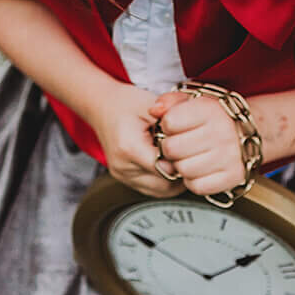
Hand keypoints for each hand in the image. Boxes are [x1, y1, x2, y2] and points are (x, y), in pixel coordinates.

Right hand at [85, 81, 182, 196]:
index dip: (184, 159)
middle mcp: (123, 167)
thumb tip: (194, 143)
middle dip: (182, 171)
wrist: (101, 107)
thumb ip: (172, 123)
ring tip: (181, 159)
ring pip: (162, 191)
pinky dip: (166, 181)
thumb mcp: (152, 105)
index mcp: (129, 148)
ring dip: (176, 179)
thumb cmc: (126, 103)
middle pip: (166, 184)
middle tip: (191, 155)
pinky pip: (154, 190)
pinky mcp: (125, 180)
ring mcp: (123, 176)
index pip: (166, 168)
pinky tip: (170, 164)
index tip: (192, 148)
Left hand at [146, 88, 246, 197]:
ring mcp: (230, 156)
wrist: (246, 133)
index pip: (169, 123)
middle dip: (171, 148)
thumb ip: (170, 101)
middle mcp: (223, 132)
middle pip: (172, 149)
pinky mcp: (234, 176)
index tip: (176, 126)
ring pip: (183, 169)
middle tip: (180, 145)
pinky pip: (197, 186)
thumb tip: (155, 110)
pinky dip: (194, 180)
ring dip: (181, 165)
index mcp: (211, 109)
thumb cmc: (213, 117)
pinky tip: (200, 169)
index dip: (167, 126)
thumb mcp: (193, 100)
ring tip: (191, 156)